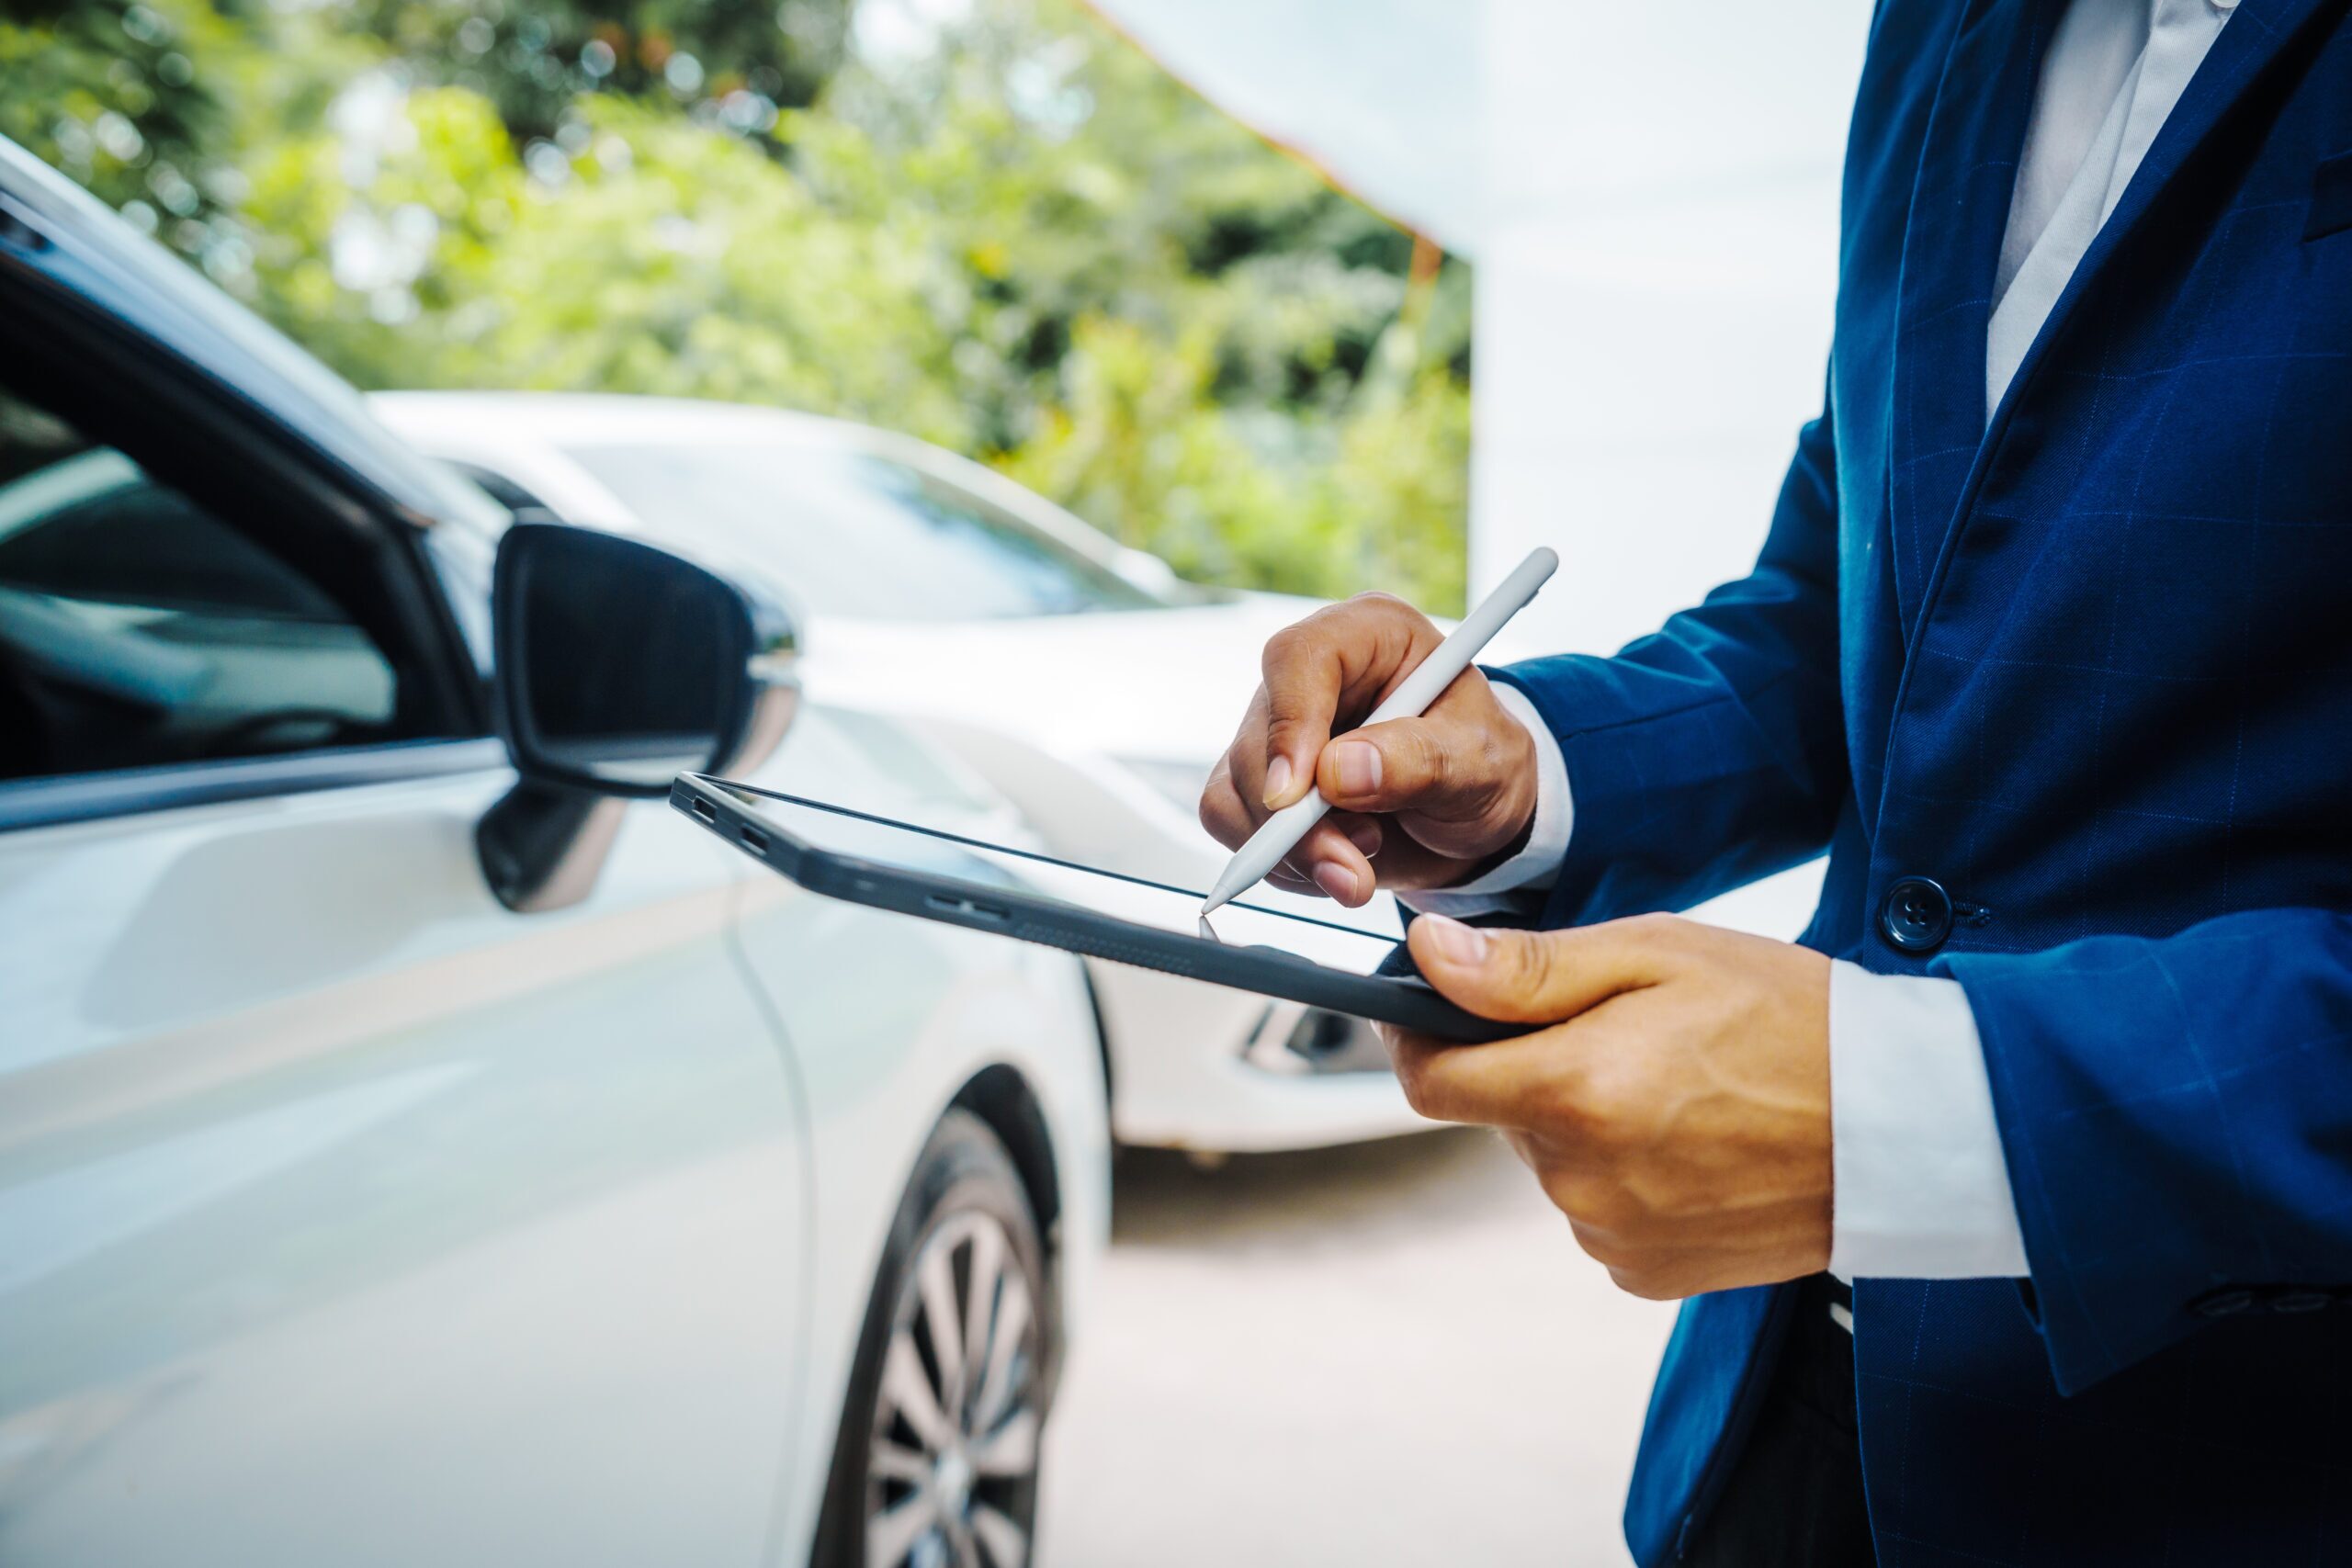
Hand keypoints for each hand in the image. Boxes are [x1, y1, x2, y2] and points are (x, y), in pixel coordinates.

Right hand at [1198, 593, 1539, 906]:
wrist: (1474, 816)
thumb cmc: (1483, 766)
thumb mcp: (1479, 762)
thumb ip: (1418, 762)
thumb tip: (1337, 772)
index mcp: (1371, 636)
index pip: (1298, 658)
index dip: (1290, 724)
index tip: (1298, 794)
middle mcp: (1314, 676)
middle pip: (1258, 737)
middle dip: (1296, 822)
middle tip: (1350, 868)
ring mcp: (1280, 728)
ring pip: (1235, 787)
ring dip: (1289, 851)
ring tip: (1359, 870)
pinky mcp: (1261, 779)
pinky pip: (1232, 821)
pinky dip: (1279, 863)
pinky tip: (1333, 867)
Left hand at [1379, 912, 1833, 1299]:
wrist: (1905, 1123)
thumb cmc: (1786, 1018)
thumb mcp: (1656, 955)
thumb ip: (1527, 969)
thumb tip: (1424, 958)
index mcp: (1573, 1093)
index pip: (1429, 1080)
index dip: (1416, 1035)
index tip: (1428, 1003)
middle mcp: (1580, 1181)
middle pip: (1498, 1114)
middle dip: (1531, 1067)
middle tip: (1622, 1028)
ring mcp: (1613, 1237)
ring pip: (1549, 1161)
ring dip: (1581, 1121)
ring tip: (1676, 1084)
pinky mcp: (1647, 1273)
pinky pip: (1595, 1210)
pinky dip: (1621, 1173)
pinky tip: (1691, 1140)